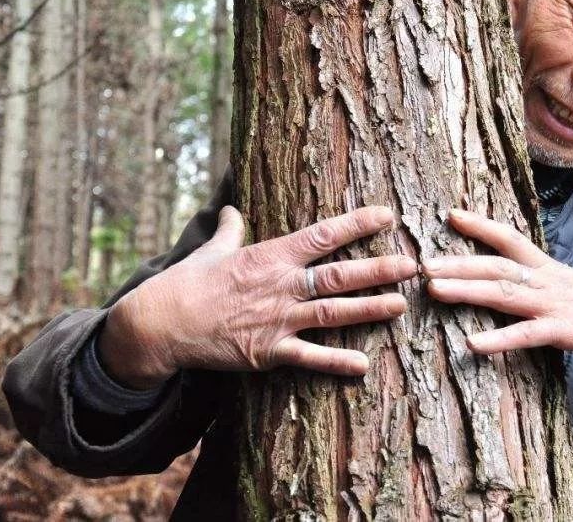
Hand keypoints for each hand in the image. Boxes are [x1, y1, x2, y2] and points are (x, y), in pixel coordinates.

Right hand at [99, 205, 416, 388]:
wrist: (159, 323)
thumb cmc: (187, 282)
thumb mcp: (212, 249)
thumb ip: (230, 229)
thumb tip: (231, 208)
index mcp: (271, 256)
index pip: (323, 235)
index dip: (356, 224)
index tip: (387, 215)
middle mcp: (281, 286)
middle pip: (339, 275)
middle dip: (377, 270)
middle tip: (412, 265)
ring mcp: (277, 320)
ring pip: (333, 312)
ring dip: (369, 309)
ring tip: (402, 305)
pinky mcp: (268, 351)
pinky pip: (309, 357)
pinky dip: (337, 361)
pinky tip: (364, 365)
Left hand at [422, 209, 572, 368]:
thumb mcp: (567, 288)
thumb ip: (537, 284)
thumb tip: (505, 283)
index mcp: (547, 267)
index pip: (509, 238)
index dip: (480, 225)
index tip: (449, 214)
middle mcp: (547, 279)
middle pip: (497, 265)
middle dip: (458, 262)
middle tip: (420, 263)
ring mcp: (556, 304)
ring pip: (505, 293)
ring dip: (467, 290)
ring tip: (434, 290)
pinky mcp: (566, 331)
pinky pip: (527, 335)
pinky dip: (499, 339)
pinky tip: (472, 344)